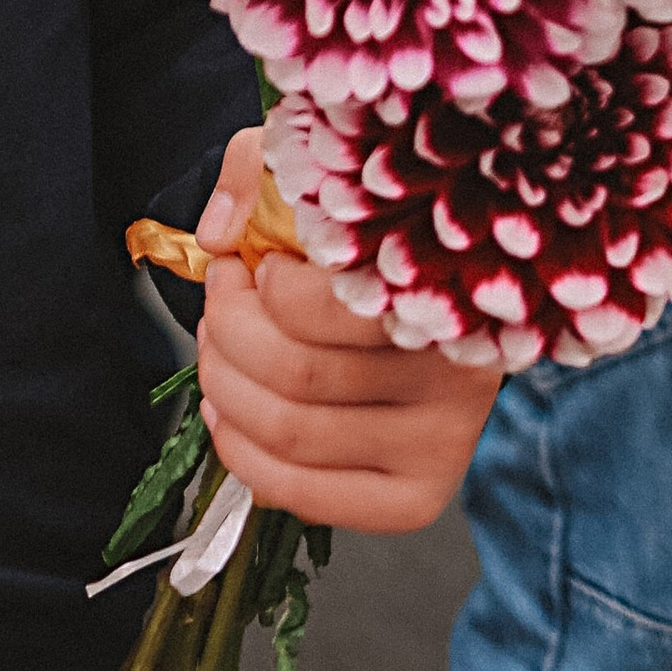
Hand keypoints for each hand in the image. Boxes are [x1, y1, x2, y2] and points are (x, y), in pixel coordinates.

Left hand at [193, 127, 500, 532]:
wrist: (453, 299)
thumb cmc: (381, 235)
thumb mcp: (323, 173)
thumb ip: (260, 176)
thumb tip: (217, 235)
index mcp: (440, 288)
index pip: (313, 306)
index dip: (252, 284)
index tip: (242, 260)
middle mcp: (454, 377)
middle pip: (292, 375)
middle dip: (227, 332)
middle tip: (221, 299)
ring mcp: (442, 446)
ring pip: (291, 433)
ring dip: (225, 388)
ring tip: (221, 348)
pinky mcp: (419, 497)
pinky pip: (308, 496)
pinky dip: (245, 458)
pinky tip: (229, 416)